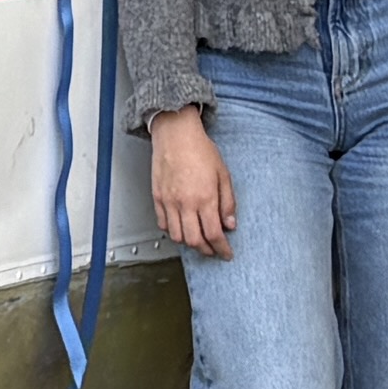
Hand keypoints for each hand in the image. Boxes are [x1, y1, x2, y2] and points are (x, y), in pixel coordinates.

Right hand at [149, 112, 234, 259]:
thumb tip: (230, 224)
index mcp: (205, 198)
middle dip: (207, 250)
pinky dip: (173, 232)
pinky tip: (182, 227)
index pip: (214, 234)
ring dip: (189, 243)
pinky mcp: (157, 198)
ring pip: (177, 237)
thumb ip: (228, 202)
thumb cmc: (200, 150)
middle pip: (195, 240)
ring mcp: (169, 202)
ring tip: (198, 240)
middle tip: (214, 250)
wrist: (176, 134)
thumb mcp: (223, 174)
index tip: (226, 253)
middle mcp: (185, 203)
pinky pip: (163, 224)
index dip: (222, 249)